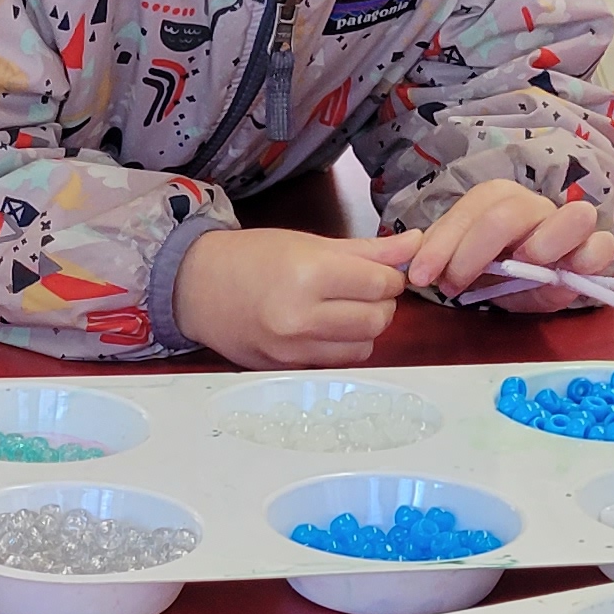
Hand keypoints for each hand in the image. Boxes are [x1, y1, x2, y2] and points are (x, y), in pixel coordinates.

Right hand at [172, 223, 407, 370]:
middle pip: (379, 319)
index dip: (389, 276)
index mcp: (308, 275)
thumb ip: (368, 250)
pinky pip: (338, 363)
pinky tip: (324, 329)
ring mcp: (292, 350)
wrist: (197, 288)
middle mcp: (300, 317)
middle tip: (362, 290)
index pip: (382, 284)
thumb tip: (416, 244)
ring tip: (342, 310)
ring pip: (364, 347)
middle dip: (381, 303)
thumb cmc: (252, 258)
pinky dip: (342, 346)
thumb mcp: (310, 243)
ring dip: (364, 328)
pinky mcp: (287, 370)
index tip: (377, 271)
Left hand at [386, 185, 613, 313]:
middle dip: (473, 252)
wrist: (533, 285)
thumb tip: (405, 261)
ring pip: (572, 216)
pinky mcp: (595, 252)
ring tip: (521, 268)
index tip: (420, 275)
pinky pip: (602, 245)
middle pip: (509, 213)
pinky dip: (587, 257)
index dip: (443, 242)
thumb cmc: (493, 270)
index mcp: (498, 201)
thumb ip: (435, 257)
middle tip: (452, 285)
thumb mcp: (458, 263)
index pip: (472, 208)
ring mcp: (569, 226)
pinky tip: (562, 275)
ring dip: (543, 244)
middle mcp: (534, 207)